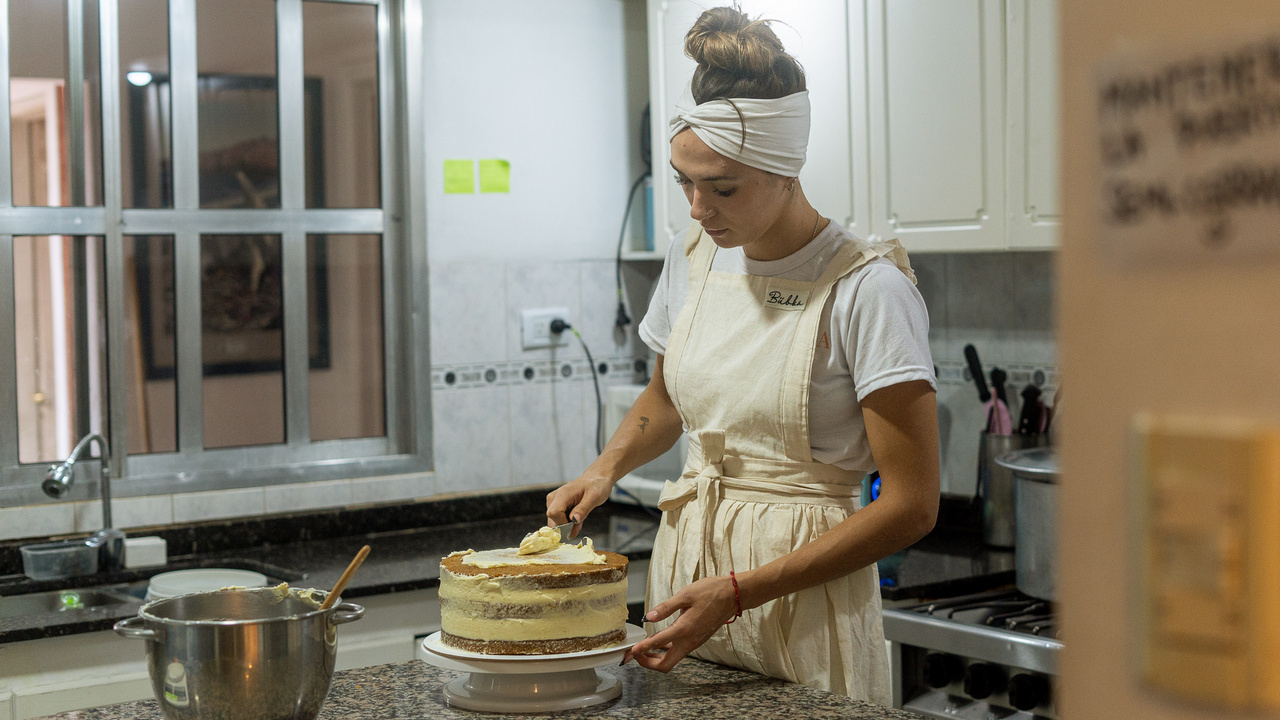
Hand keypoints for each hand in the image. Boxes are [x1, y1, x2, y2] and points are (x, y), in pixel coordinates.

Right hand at [545, 475, 613, 537]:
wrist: (595, 479)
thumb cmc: (596, 485)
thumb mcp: (595, 497)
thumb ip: (583, 508)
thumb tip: (574, 520)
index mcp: (563, 494)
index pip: (554, 513)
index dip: (563, 523)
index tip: (576, 524)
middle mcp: (554, 497)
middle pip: (552, 520)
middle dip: (566, 527)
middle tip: (580, 524)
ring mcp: (553, 501)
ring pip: (553, 522)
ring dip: (567, 526)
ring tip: (580, 519)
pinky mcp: (555, 505)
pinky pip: (557, 520)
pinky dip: (567, 523)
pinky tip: (577, 518)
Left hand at [621, 575, 737, 671]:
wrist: (733, 596)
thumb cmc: (711, 592)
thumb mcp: (685, 595)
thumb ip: (666, 607)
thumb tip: (649, 617)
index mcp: (684, 629)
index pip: (657, 644)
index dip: (641, 650)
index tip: (630, 652)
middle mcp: (689, 641)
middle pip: (665, 665)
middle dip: (647, 663)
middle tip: (635, 655)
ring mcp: (694, 642)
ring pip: (672, 660)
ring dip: (656, 658)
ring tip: (643, 650)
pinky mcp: (697, 640)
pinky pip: (679, 652)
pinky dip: (666, 651)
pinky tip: (660, 641)